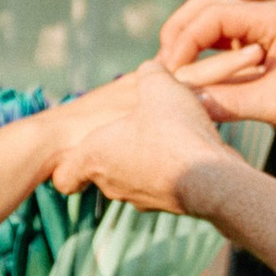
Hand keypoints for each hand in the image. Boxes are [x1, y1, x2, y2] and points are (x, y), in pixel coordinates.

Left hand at [41, 60, 224, 213]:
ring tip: (167, 135)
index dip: (66, 165)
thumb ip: (148, 73)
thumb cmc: (174, 132)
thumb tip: (151, 70)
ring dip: (143, 160)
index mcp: (95, 156)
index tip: (78, 150)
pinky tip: (188, 150)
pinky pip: (160, 184)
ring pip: (132, 178)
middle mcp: (112, 183)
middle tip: (133, 128)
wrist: (212, 179)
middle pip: (101, 172)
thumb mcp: (158, 86)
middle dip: (114, 150)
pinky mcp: (168, 205)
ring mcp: (140, 198)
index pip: (63, 178)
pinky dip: (168, 170)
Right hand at [151, 0, 275, 154]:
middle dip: (180, 34)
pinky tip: (200, 88)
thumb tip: (182, 101)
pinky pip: (229, 50)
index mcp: (275, 19)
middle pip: (208, 9)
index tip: (169, 74)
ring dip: (193, 48)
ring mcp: (270, 37)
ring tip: (177, 78)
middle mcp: (271, 20)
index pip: (210, 15)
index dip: (182, 43)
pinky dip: (209, 63)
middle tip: (164, 68)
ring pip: (217, 27)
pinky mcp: (271, 57)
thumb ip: (228, 100)